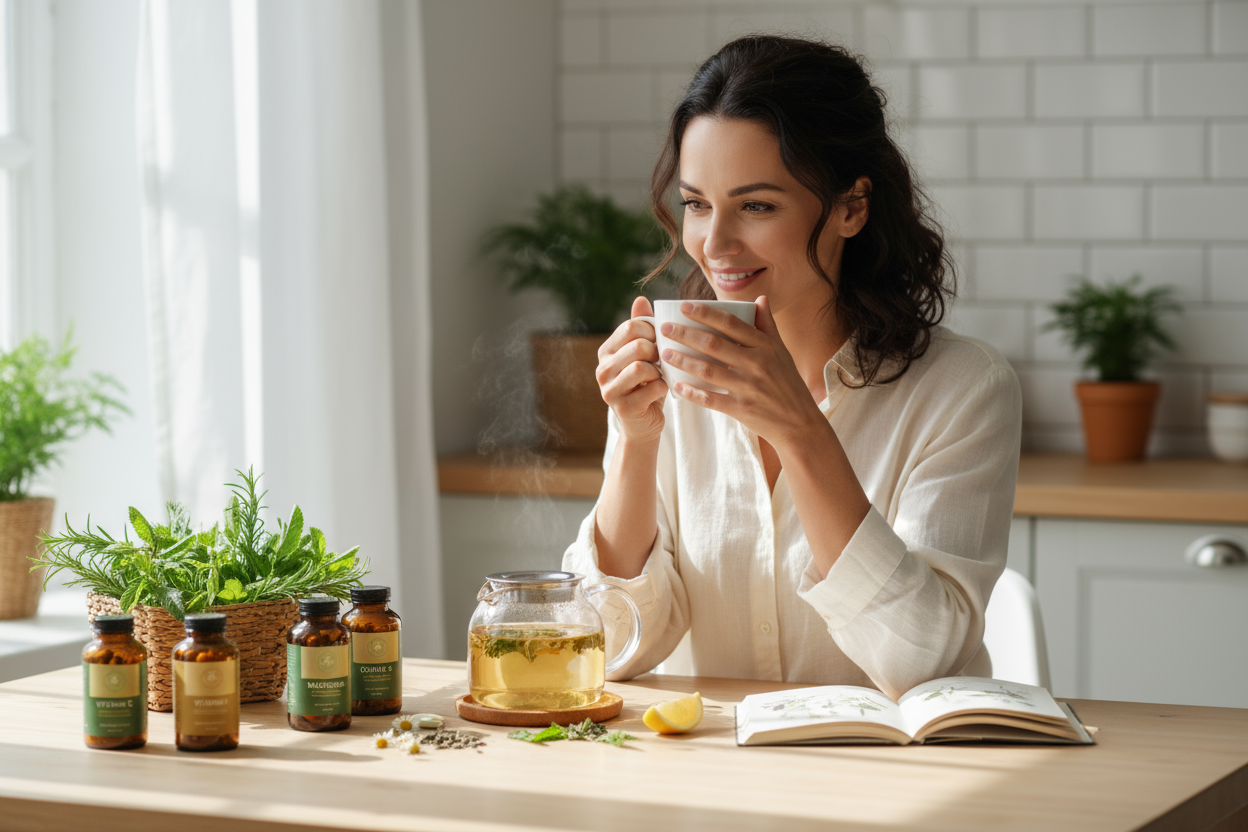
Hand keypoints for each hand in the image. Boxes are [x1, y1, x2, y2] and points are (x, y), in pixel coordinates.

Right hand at [596, 296, 668, 444]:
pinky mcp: (623, 408)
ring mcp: (609, 390)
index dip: (653, 330)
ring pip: (641, 367)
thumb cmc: (647, 385)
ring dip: (659, 371)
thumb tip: (640, 298)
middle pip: (637, 345)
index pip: (631, 327)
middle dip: (658, 351)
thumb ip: (642, 328)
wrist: (644, 425)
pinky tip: (662, 391)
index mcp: (606, 352)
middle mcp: (602, 369)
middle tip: (663, 361)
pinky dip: (664, 388)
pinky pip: (652, 388)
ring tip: (661, 376)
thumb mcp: (645, 355)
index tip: (661, 341)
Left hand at [660, 297, 823, 448]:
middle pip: (714, 344)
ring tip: (665, 353)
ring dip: (683, 361)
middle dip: (686, 334)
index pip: (730, 323)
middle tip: (665, 328)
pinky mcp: (742, 410)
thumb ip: (768, 325)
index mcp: (765, 346)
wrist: (799, 422)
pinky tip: (677, 386)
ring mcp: (749, 387)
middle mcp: (757, 364)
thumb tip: (760, 298)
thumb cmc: (788, 383)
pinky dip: (693, 393)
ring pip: (708, 370)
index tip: (684, 306)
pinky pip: (712, 399)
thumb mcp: (782, 352)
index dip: (705, 313)